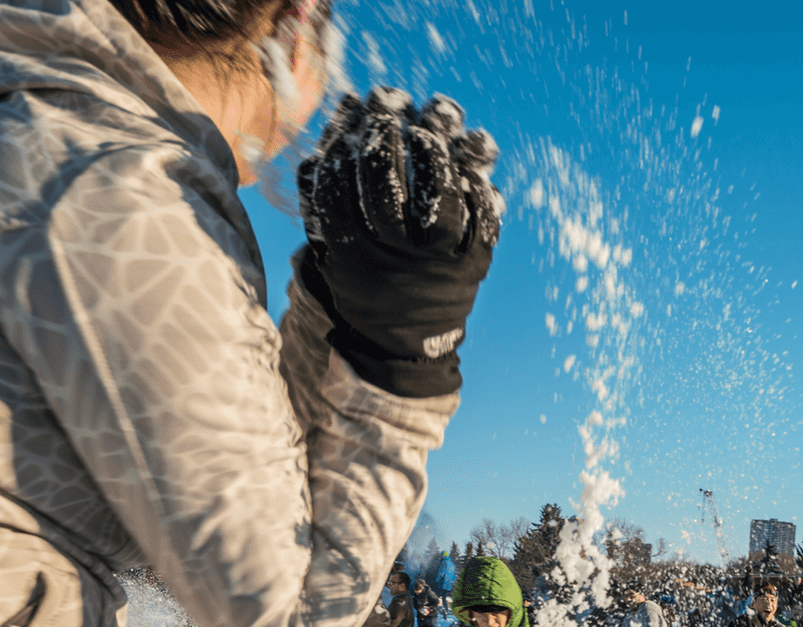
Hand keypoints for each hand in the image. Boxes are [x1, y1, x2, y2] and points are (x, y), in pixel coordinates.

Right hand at [297, 89, 501, 397]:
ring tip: (429, 124)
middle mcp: (393, 261)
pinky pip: (481, 221)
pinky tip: (468, 161)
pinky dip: (477, 187)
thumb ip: (324, 201)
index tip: (351, 111)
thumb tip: (321, 141)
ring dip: (435, 156)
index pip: (340, 190)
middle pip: (387, 191)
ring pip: (440, 203)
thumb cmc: (366, 284)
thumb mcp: (333, 251)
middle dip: (386, 140)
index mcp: (351, 256)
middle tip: (388, 104)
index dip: (345, 145)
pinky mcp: (474, 268)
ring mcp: (437, 266)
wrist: (403, 345)